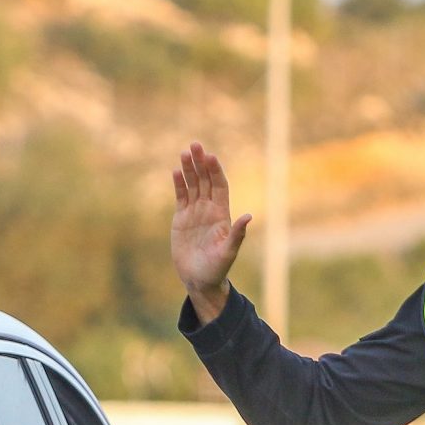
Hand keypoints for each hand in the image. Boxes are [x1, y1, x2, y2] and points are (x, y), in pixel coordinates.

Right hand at [171, 142, 252, 325]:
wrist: (200, 279)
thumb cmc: (217, 268)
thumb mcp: (228, 252)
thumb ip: (237, 234)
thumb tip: (249, 216)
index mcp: (222, 215)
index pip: (219, 187)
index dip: (215, 171)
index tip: (210, 157)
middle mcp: (209, 210)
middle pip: (205, 181)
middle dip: (200, 163)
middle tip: (195, 145)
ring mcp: (195, 213)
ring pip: (192, 185)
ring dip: (189, 169)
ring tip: (184, 152)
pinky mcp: (182, 219)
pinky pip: (181, 197)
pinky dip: (179, 184)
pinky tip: (176, 171)